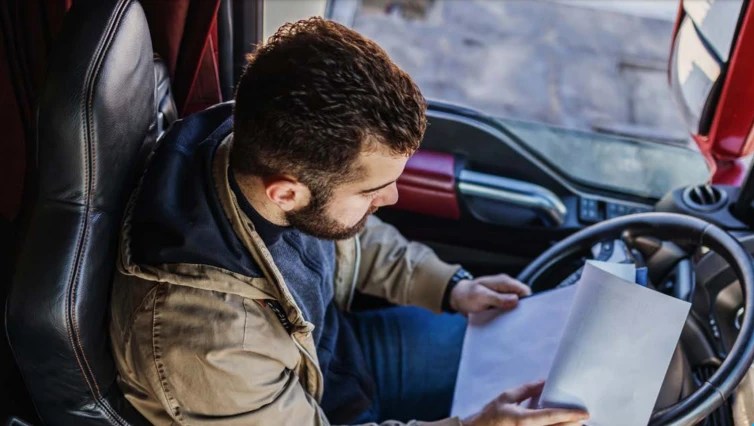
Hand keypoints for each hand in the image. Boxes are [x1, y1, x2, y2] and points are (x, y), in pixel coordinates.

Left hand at [449, 273, 530, 314]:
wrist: (457, 297)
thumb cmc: (466, 295)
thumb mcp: (481, 296)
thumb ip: (498, 298)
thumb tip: (515, 300)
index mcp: (503, 282)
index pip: (524, 290)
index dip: (528, 301)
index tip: (525, 313)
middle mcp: (505, 288)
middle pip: (522, 298)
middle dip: (522, 309)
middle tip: (516, 319)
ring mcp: (503, 296)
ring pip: (516, 305)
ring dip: (514, 313)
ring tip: (510, 321)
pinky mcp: (499, 303)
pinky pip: (508, 309)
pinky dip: (508, 315)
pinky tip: (504, 322)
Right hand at [463, 381, 588, 425]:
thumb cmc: (492, 414)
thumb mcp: (507, 397)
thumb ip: (527, 389)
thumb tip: (545, 381)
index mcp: (522, 420)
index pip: (550, 416)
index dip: (569, 415)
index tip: (584, 413)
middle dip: (573, 425)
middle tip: (584, 418)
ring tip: (577, 423)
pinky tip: (562, 425)